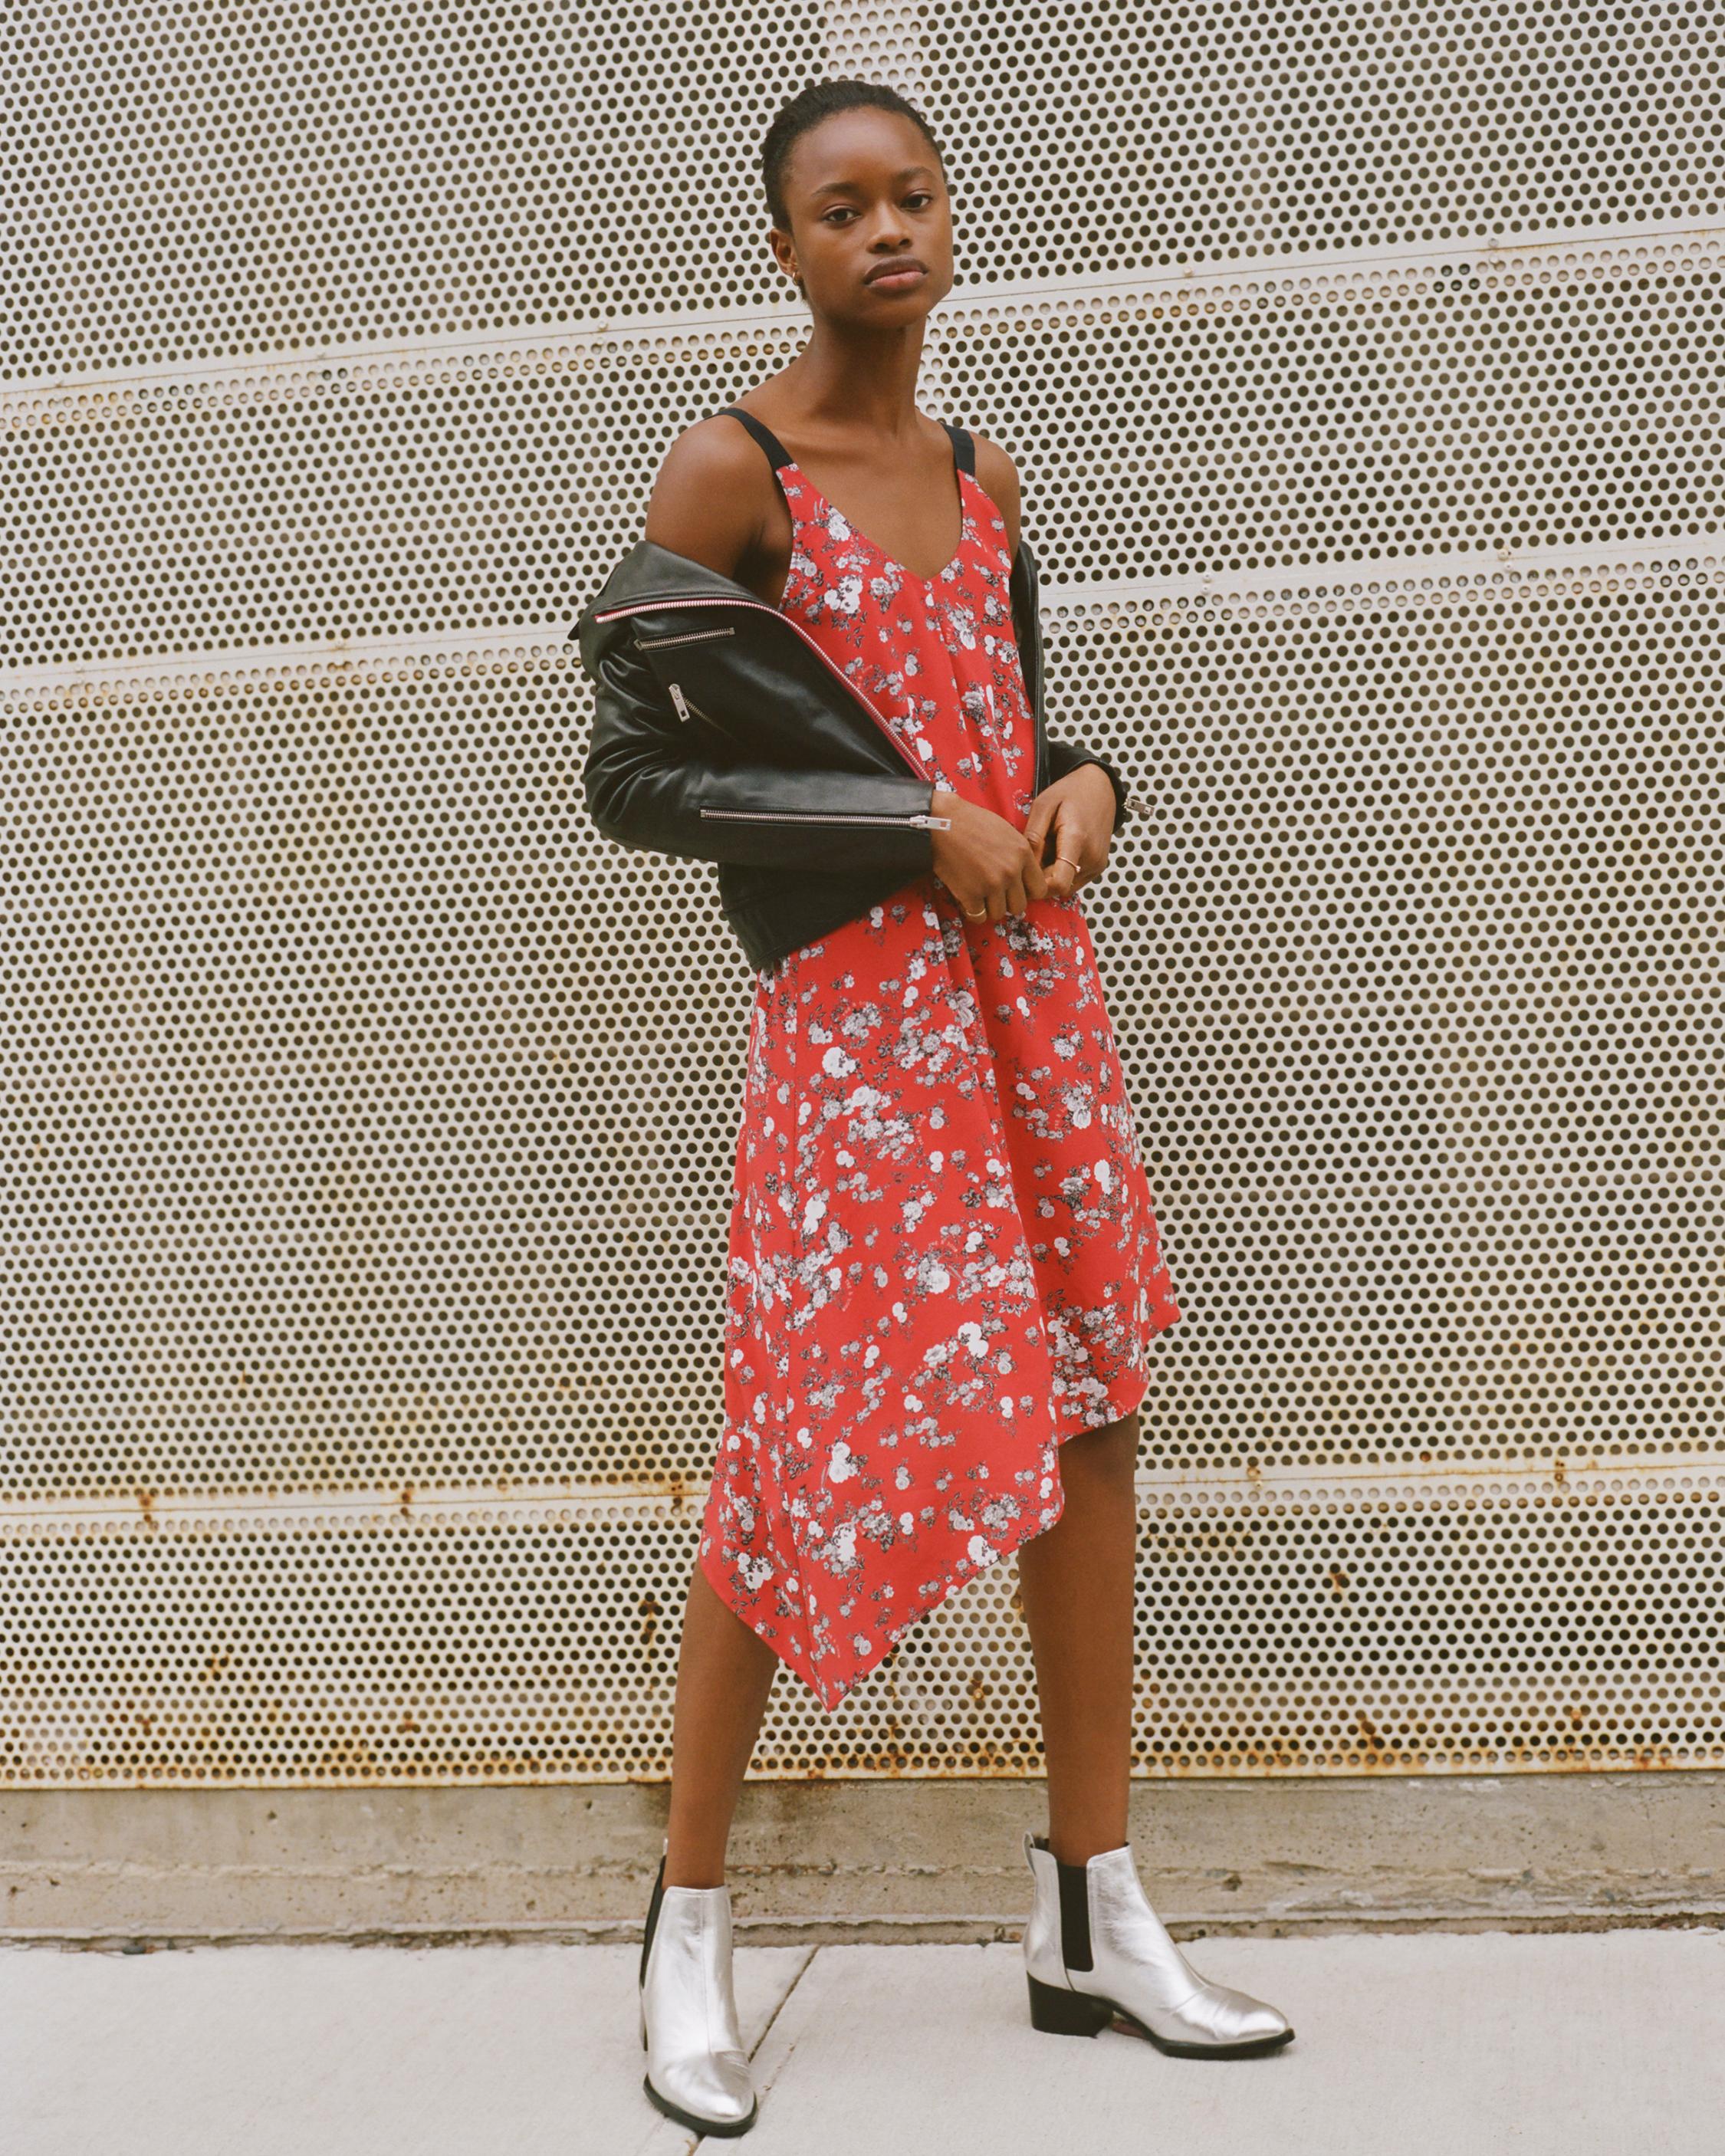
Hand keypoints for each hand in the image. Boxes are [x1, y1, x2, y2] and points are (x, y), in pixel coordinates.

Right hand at [928, 790, 1050, 922]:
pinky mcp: (971, 894)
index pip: (1039, 889)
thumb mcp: (1006, 832)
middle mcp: (1011, 871)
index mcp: (1023, 853)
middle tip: (994, 894)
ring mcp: (992, 884)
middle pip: (1019, 906)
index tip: (1015, 889)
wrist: (941, 823)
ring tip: (978, 894)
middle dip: (1007, 902)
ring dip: (988, 907)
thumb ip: (1018, 855)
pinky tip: (967, 899)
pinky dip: (972, 911)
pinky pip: (979, 917)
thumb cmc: (971, 822)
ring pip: (999, 914)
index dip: (1026, 892)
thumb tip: (1022, 877)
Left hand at [1025, 764, 1116, 899]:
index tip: (1024, 872)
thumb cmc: (1069, 793)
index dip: (1038, 885)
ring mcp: (1097, 864)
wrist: (1100, 788)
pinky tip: (1056, 854)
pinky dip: (1062, 873)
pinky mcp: (1099, 867)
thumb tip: (1025, 865)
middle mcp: (1092, 857)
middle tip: (1032, 857)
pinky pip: (1074, 880)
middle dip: (1041, 879)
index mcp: (1077, 839)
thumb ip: (1033, 836)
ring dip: (1051, 876)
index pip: (1058, 883)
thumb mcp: (1043, 805)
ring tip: (1046, 852)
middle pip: (1059, 887)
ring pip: (1066, 886)